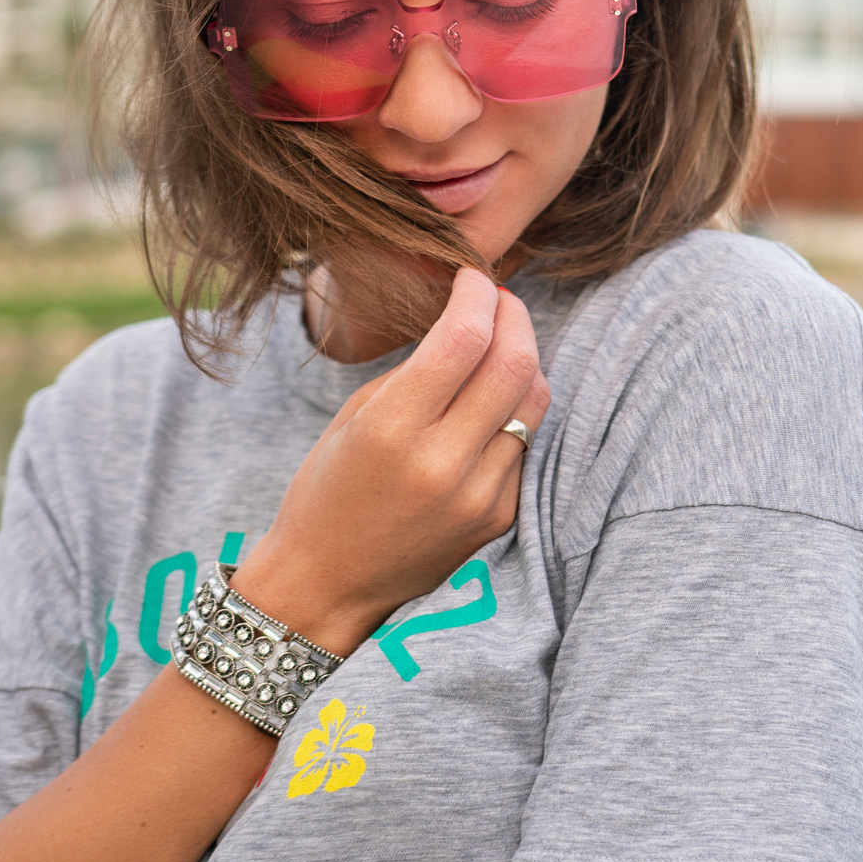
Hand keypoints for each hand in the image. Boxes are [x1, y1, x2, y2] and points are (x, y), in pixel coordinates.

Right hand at [230, 267, 549, 653]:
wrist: (328, 583)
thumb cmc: (327, 489)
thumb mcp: (356, 416)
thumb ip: (417, 369)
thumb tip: (470, 319)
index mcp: (393, 430)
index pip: (465, 338)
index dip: (478, 294)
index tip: (473, 278)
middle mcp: (443, 463)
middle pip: (515, 363)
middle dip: (515, 316)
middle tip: (500, 300)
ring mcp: (478, 495)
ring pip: (534, 401)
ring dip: (523, 360)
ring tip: (500, 344)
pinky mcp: (498, 516)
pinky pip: (524, 443)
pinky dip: (513, 412)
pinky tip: (487, 406)